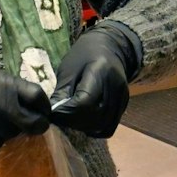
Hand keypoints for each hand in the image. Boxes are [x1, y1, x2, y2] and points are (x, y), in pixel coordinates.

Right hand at [0, 66, 49, 149]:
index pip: (37, 96)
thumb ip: (13, 90)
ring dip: (6, 132)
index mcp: (1, 81)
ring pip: (10, 136)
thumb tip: (39, 108)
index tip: (44, 112)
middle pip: (31, 122)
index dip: (44, 106)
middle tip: (31, 127)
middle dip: (35, 126)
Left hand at [49, 21, 143, 136]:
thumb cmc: (84, 55)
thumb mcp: (68, 69)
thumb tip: (52, 115)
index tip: (54, 112)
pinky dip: (96, 129)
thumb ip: (62, 92)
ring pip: (103, 124)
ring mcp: (123, 97)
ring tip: (72, 118)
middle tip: (61, 116)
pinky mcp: (124, 105)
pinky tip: (86, 122)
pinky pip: (110, 125)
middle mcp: (116, 87)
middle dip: (74, 122)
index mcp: (100, 72)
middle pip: (95, 117)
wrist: (110, 47)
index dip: (66, 113)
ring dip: (85, 127)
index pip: (83, 103)